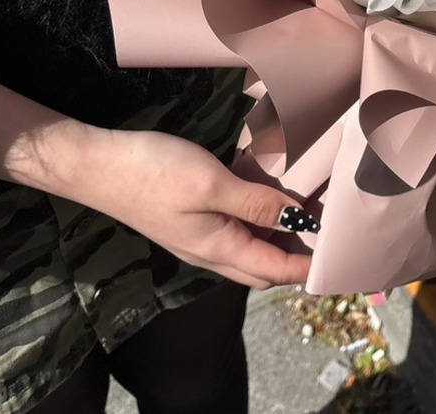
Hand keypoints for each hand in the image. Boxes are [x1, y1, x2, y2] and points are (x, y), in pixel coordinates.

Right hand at [78, 127, 313, 289]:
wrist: (97, 164)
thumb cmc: (152, 172)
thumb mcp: (211, 184)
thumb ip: (256, 204)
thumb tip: (298, 221)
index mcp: (218, 249)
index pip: (275, 270)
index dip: (308, 267)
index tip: (338, 258)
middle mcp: (209, 250)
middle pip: (263, 266)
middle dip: (297, 257)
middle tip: (327, 229)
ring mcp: (196, 235)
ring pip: (248, 247)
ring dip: (277, 235)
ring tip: (306, 208)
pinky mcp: (188, 217)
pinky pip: (232, 228)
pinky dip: (256, 217)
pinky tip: (266, 192)